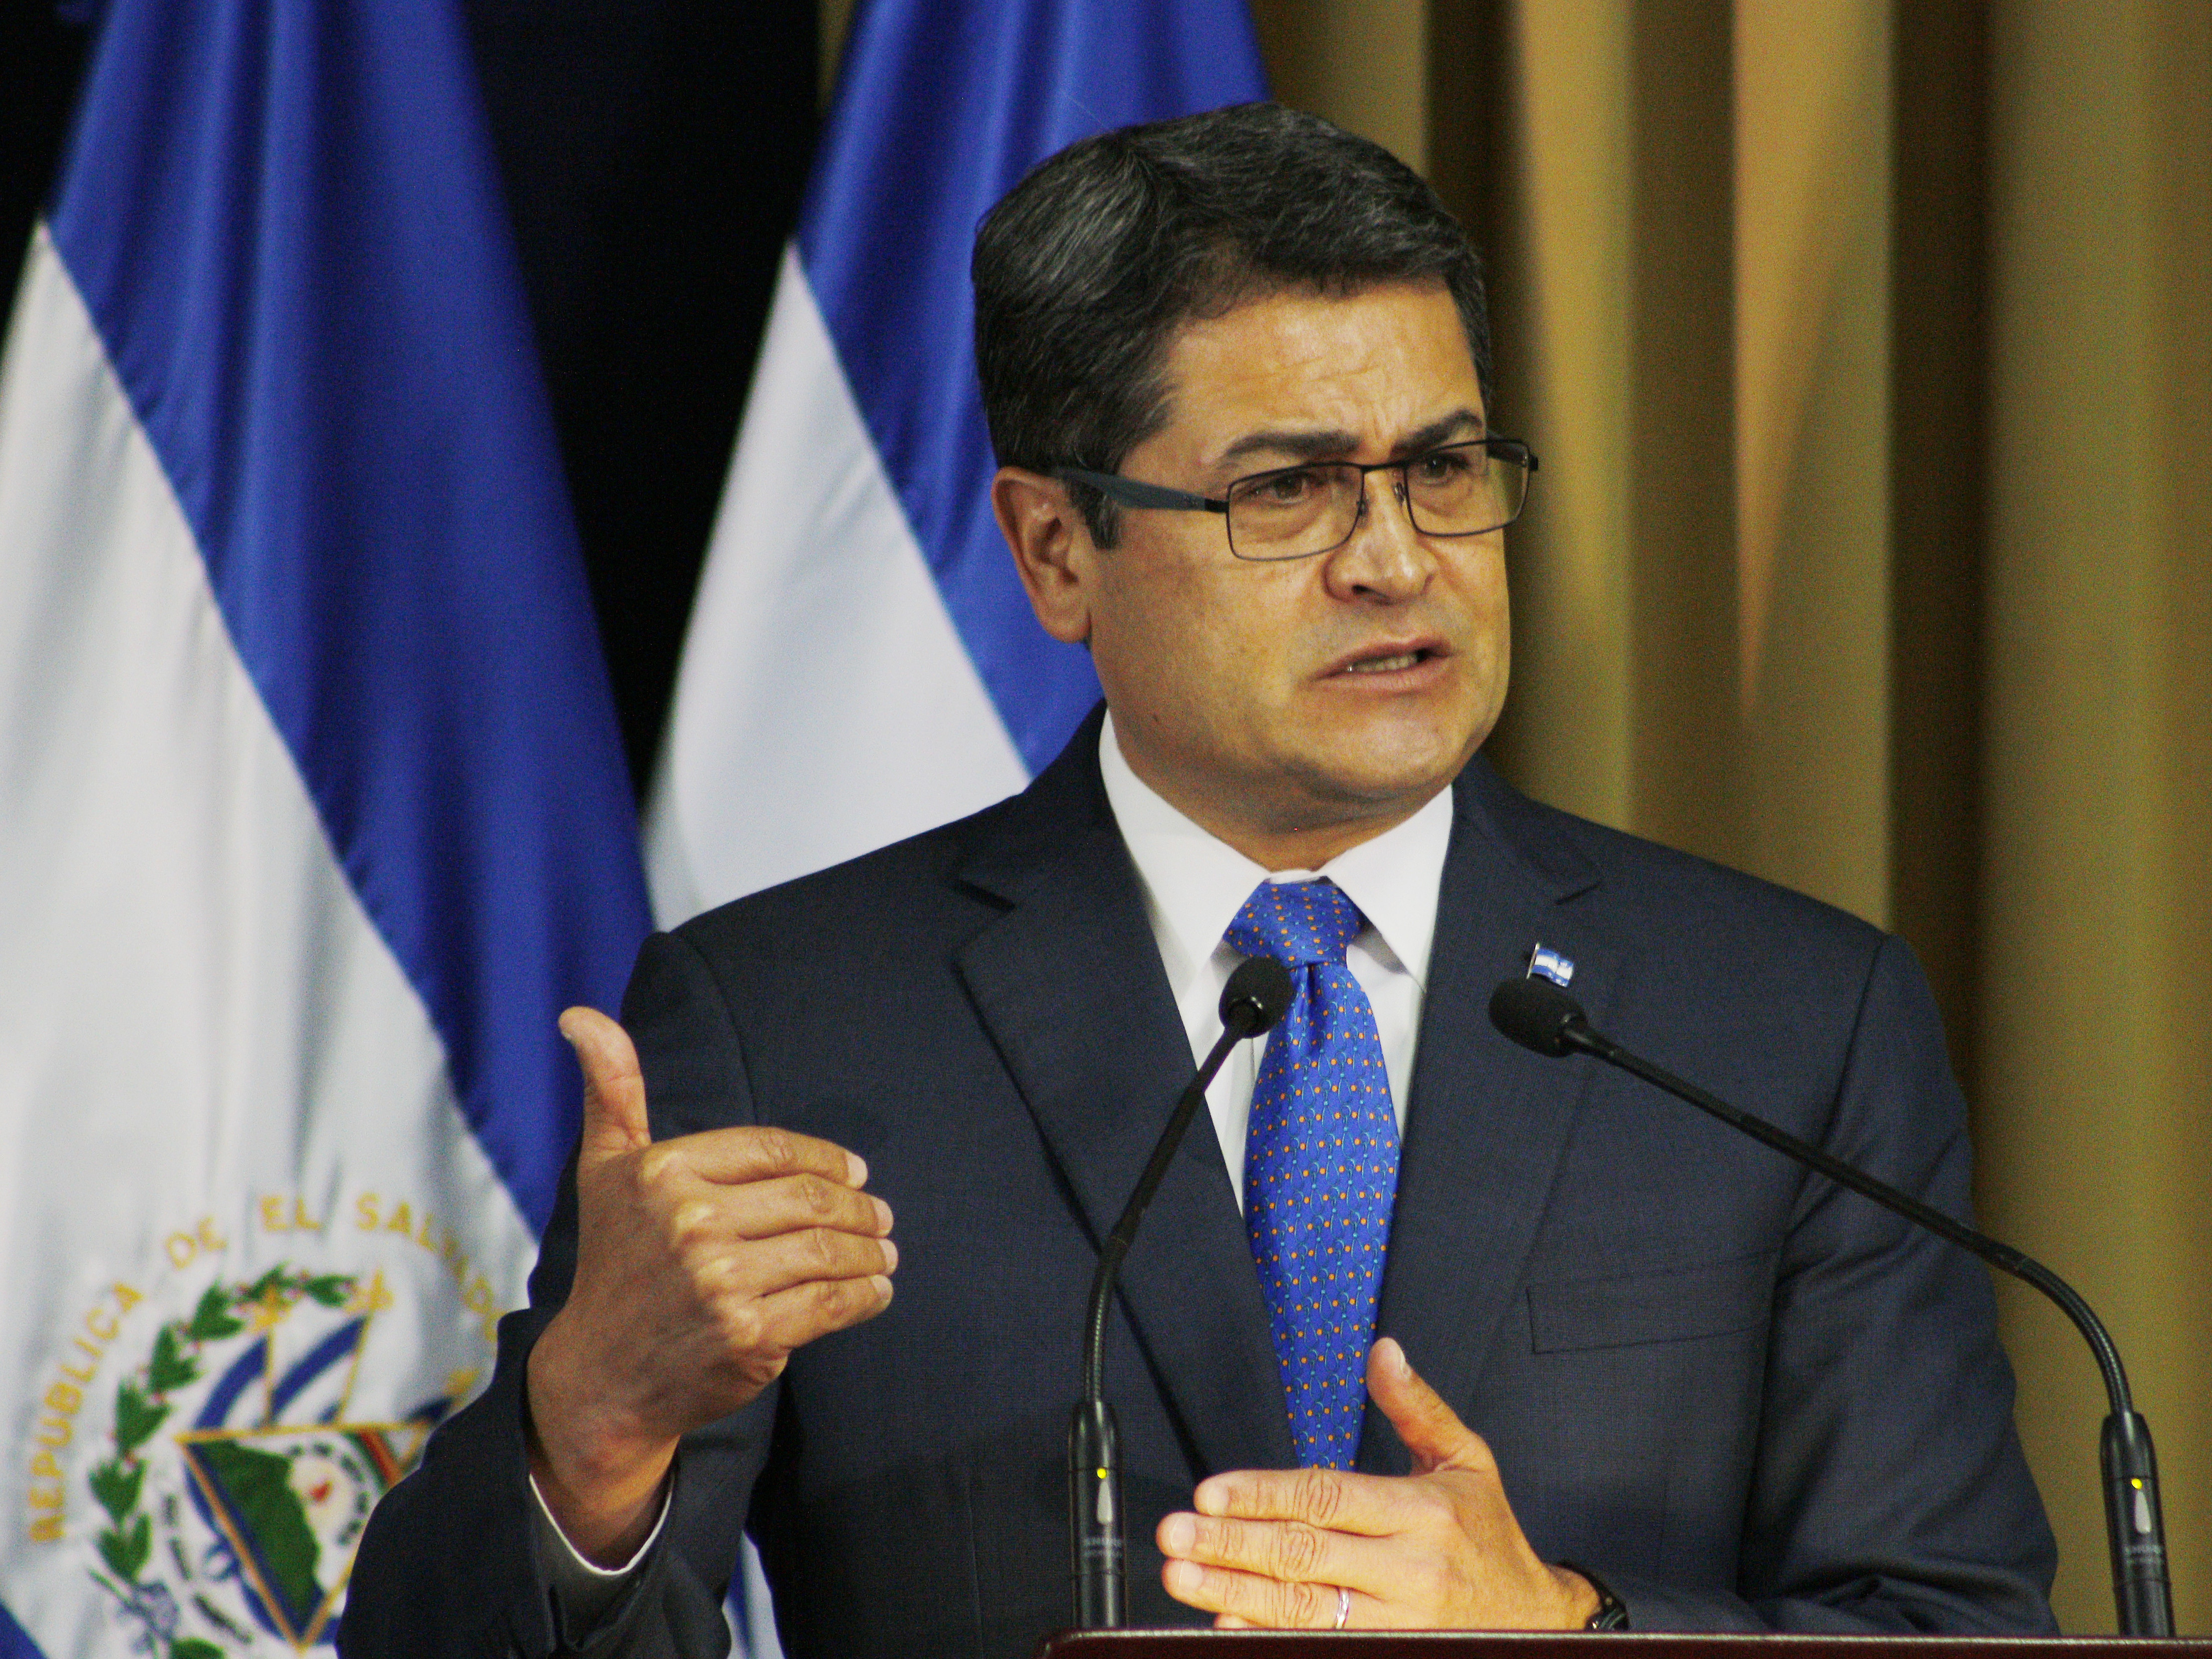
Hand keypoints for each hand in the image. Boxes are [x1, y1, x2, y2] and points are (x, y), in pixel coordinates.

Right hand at [525, 1007, 895, 1562]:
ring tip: (884, 1250)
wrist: (600, 1378)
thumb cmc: (614, 1263)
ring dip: (869, 1250)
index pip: (774, 1150)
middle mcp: (691, 1222)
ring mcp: (721, 1281)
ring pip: (827, 1250)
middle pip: (810, 1199)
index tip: (853, 1172)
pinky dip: (865, 1294)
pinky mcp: (749, 1333)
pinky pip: (830, 1303)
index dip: (824, 1160)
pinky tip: (876, 1290)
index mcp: (664, 1172)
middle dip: (857, 1207)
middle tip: (879, 1215)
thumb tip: (581, 1015)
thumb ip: (611, 1090)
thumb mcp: (605, 1169)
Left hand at [1157, 1337, 1597, 1629]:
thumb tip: (1383, 1352)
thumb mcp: (1467, 1459)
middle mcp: (1410, 1569)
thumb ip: (1417, 1406)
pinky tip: (1228, 1624)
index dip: (1263, 1495)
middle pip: (1305, 1554)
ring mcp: (1400, 1622)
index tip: (1210, 1493)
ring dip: (1235, 1593)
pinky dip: (1268, 1637)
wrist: (1536, 1621)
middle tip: (1174, 1536)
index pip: (1327, 1498)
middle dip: (1231, 1545)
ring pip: (1304, 1609)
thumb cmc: (1490, 1536)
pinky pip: (1321, 1647)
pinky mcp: (1392, 1654)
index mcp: (1422, 1511)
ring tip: (1184, 1579)